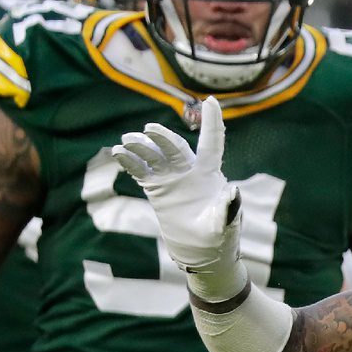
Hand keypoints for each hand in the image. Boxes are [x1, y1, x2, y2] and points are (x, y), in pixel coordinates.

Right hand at [110, 96, 241, 296]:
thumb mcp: (225, 223)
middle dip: (163, 137)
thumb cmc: (218, 234)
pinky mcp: (157, 189)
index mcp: (210, 173)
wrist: (201, 250)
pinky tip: (118, 153)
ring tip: (126, 140)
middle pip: (176, 147)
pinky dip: (130, 162)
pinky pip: (141, 171)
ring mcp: (171, 178)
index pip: (212, 142)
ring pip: (155, 156)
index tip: (211, 101)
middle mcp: (190, 170)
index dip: (212, 122)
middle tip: (148, 130)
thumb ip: (228, 208)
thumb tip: (234, 191)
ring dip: (142, 147)